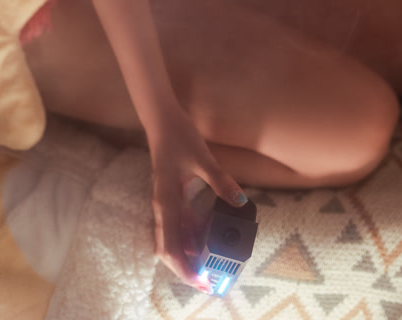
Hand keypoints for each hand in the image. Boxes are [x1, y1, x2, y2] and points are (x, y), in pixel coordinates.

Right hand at [147, 104, 247, 292]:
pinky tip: (202, 239)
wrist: (161, 119)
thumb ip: (221, 181)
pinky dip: (187, 239)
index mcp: (167, 203)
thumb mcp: (203, 158)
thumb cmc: (179, 137)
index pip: (171, 248)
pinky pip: (175, 225)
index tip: (201, 282)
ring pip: (170, 240)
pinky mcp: (168, 195)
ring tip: (206, 266)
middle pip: (168, 250)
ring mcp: (164, 202)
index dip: (185, 269)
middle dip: (185, 269)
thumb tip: (240, 201)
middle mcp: (162, 207)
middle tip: (208, 281)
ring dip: (186, 256)